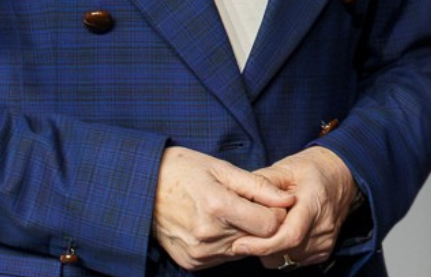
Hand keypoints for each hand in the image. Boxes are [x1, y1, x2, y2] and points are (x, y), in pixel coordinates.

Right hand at [152, 146, 293, 270]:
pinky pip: (223, 258)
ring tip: (226, 210)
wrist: (142, 187)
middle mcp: (209, 235)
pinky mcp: (192, 263)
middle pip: (257, 239)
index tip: (269, 201)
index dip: (275, 212)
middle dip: (259, 222)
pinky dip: (225, 243)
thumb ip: (257, 186)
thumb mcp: (220, 167)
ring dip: (242, 233)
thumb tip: (288, 199)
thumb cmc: (182, 169)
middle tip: (247, 203)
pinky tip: (213, 224)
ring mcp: (199, 253)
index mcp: (218, 206)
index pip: (269, 225)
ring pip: (242, 250)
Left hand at [232, 147, 358, 269]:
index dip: (263, 244)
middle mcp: (323, 227)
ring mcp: (325, 242)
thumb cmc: (308, 169)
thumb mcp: (284, 168)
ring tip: (260, 230)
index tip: (239, 244)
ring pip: (288, 259)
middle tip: (242, 234)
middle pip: (286, 250)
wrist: (340, 177)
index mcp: (314, 202)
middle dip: (260, 246)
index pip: (290, 234)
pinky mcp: (324, 252)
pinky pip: (294, 260)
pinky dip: (281, 252)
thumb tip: (239, 199)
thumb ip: (263, 183)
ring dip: (270, 250)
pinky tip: (276, 234)